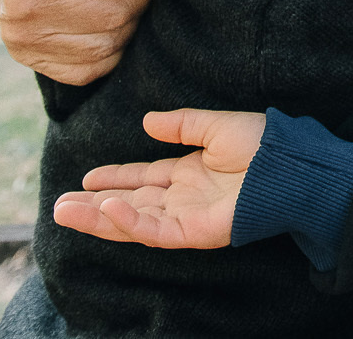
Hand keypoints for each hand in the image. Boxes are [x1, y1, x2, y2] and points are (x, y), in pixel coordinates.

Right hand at [50, 109, 265, 248]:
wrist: (292, 165)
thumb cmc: (265, 145)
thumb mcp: (217, 127)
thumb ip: (183, 124)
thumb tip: (147, 120)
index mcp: (189, 174)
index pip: (143, 179)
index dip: (114, 178)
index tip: (86, 177)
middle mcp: (184, 198)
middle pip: (130, 204)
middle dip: (94, 205)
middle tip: (59, 205)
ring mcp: (187, 217)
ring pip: (133, 221)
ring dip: (98, 217)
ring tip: (65, 211)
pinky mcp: (194, 232)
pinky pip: (154, 231)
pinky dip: (129, 222)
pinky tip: (107, 210)